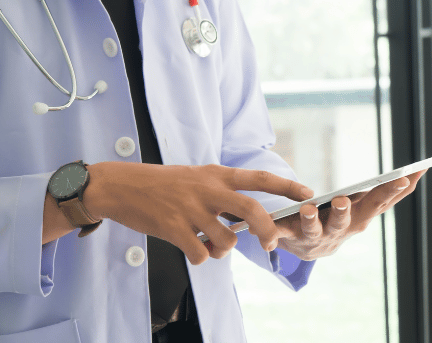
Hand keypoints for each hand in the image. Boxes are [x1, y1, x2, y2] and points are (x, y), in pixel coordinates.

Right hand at [84, 162, 313, 264]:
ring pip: (226, 240)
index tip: (309, 194)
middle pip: (251, 210)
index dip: (287, 186)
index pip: (260, 178)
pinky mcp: (174, 228)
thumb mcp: (197, 176)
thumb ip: (222, 192)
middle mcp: (208, 189)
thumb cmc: (163, 183)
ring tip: (209, 244)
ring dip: (222, 249)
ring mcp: (191, 209)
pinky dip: (200, 257)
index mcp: (216, 175)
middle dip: (267, 230)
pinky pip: (200, 254)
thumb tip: (246, 219)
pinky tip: (191, 249)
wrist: (123, 186)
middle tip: (272, 243)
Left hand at [274, 169, 426, 260]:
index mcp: (361, 218)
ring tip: (308, 209)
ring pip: (315, 229)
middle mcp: (342, 230)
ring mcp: (317, 237)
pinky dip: (275, 230)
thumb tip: (414, 172)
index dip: (395, 191)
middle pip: (349, 220)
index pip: (382, 202)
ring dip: (312, 220)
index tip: (408, 175)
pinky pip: (281, 232)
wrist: (307, 248)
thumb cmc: (337, 219)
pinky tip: (269, 225)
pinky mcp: (291, 237)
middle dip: (347, 211)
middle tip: (343, 201)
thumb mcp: (361, 206)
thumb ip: (382, 193)